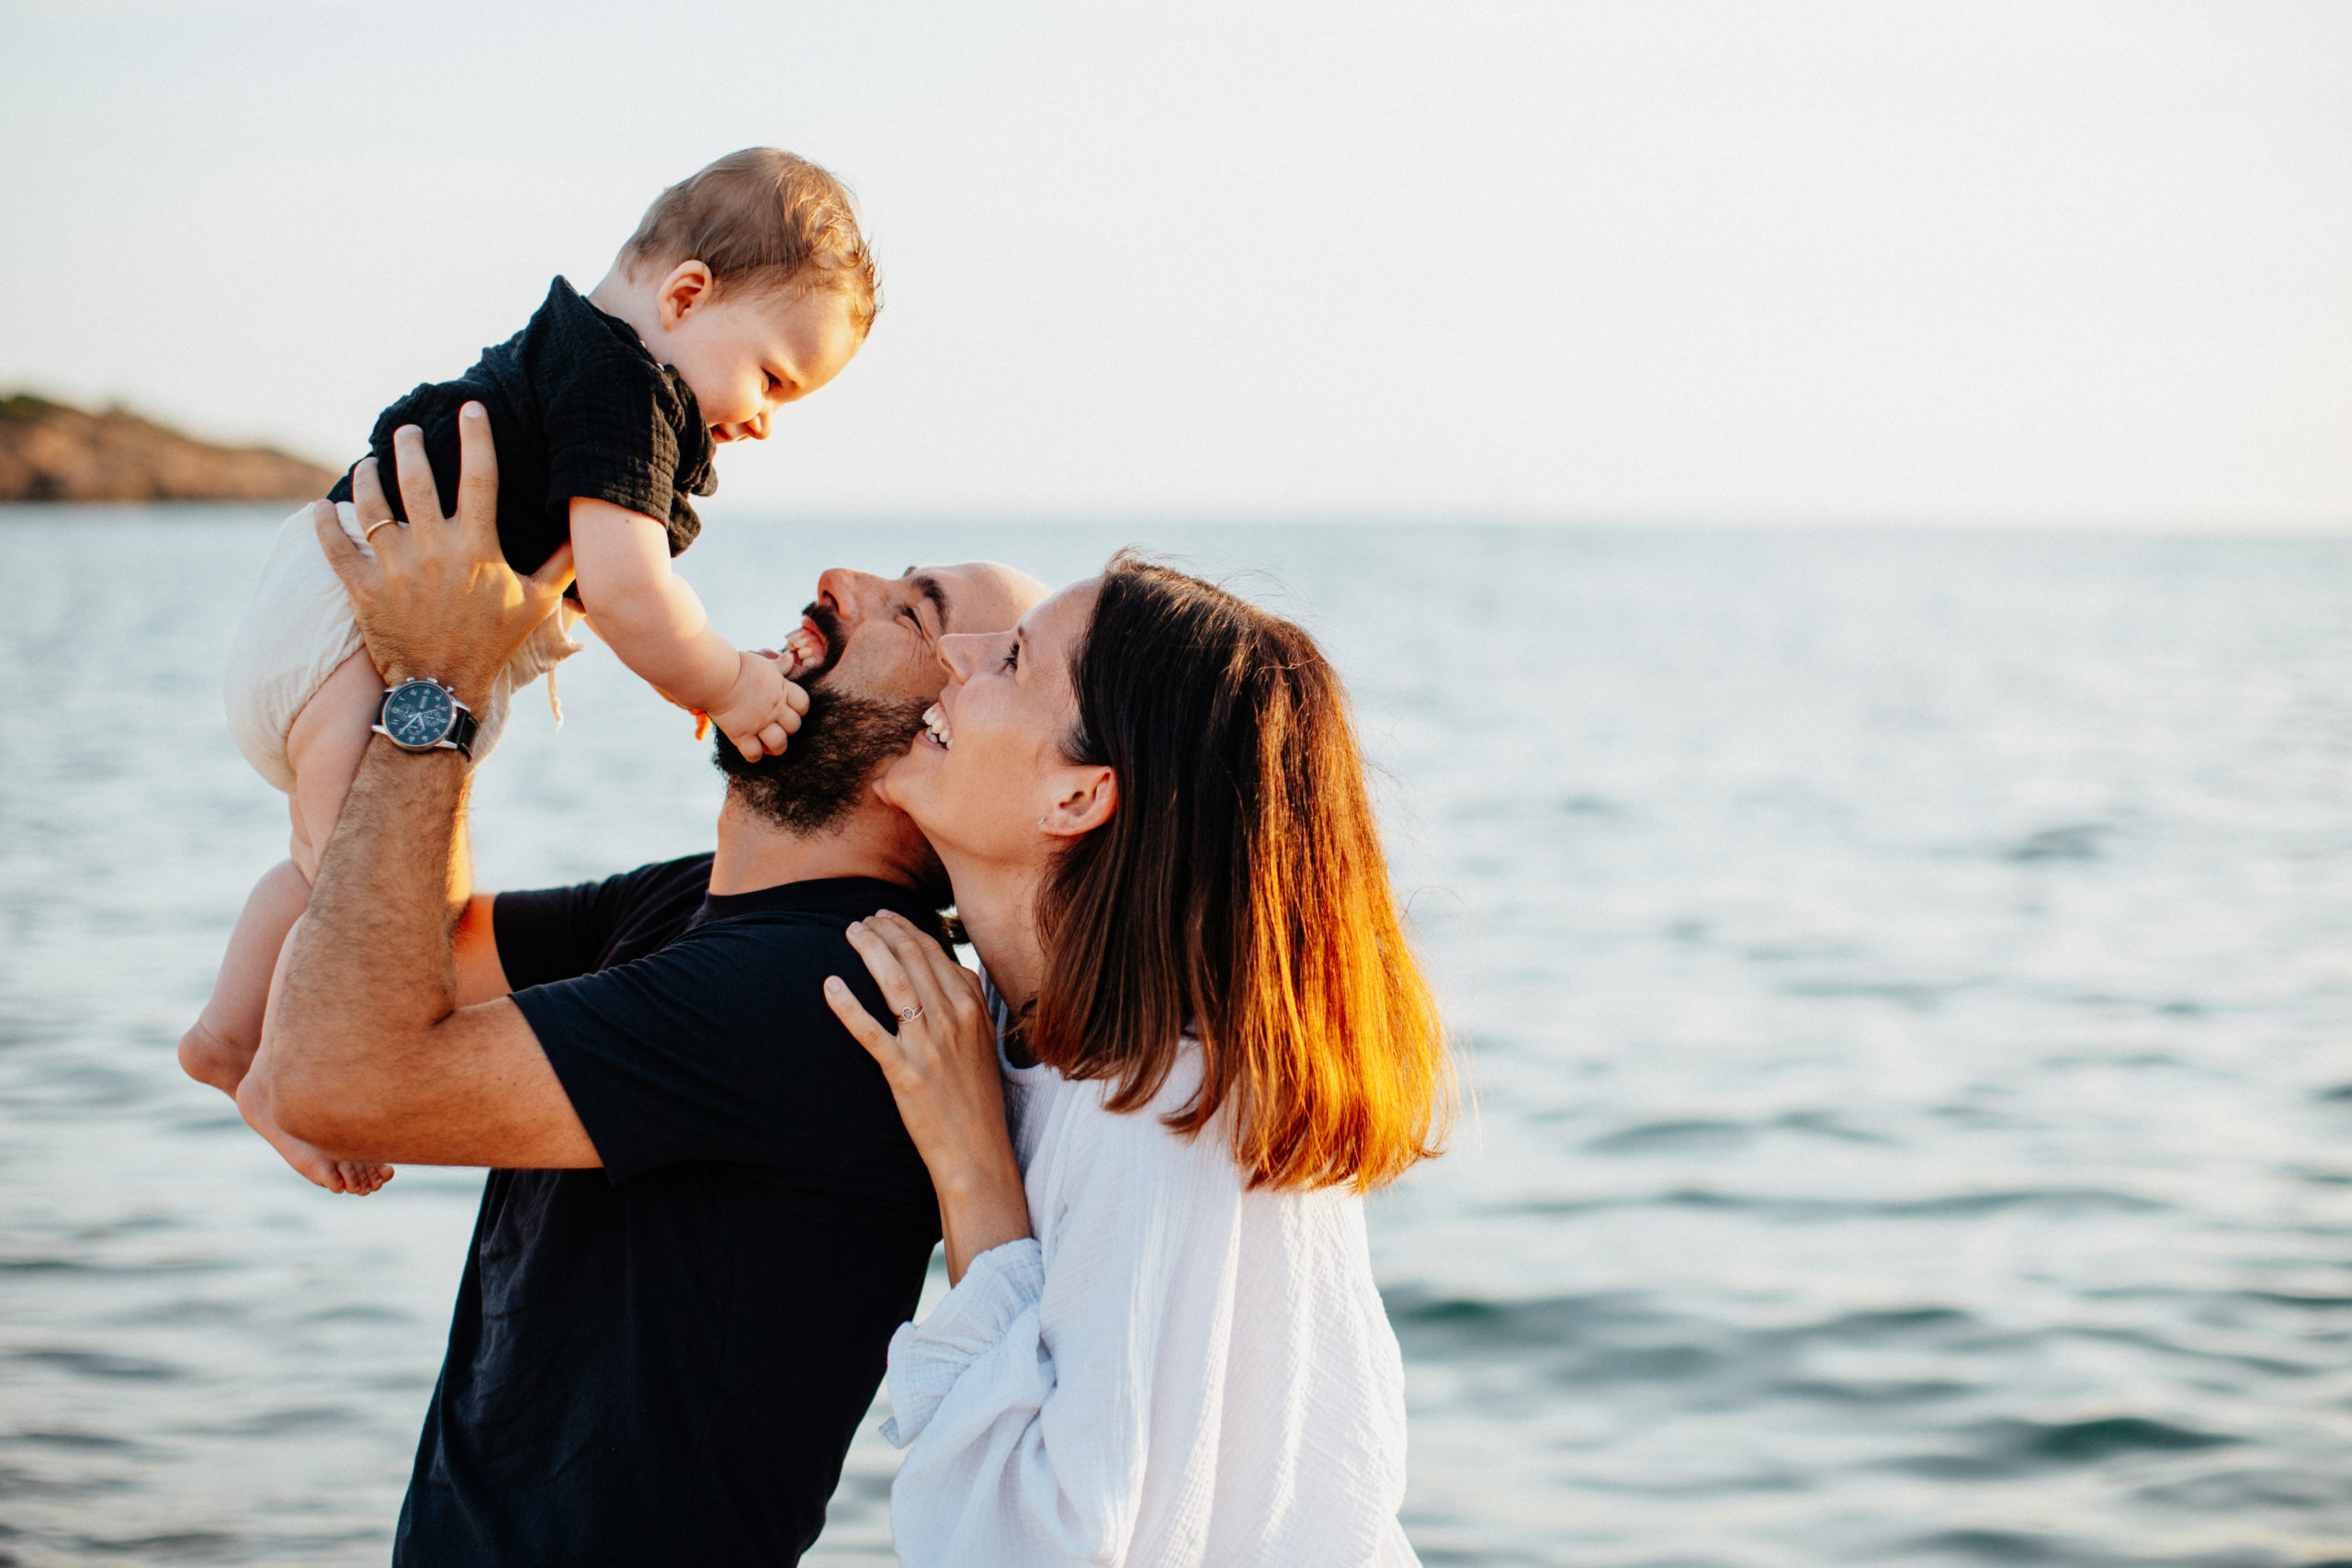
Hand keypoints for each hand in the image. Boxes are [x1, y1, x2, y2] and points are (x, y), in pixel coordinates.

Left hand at [315, 404, 576, 709]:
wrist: (442, 689)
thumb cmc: (492, 644)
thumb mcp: (535, 604)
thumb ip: (560, 566)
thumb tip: (583, 535)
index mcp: (477, 548)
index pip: (480, 477)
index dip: (477, 437)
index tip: (471, 408)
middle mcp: (433, 550)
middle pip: (416, 479)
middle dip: (410, 445)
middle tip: (407, 430)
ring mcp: (393, 568)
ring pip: (371, 503)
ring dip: (368, 474)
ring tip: (369, 461)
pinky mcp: (361, 588)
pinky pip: (335, 544)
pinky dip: (326, 521)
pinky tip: (326, 505)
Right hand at [703, 648, 807, 760]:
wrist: (715, 676)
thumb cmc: (737, 666)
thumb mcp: (762, 663)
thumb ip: (778, 666)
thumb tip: (791, 658)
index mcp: (781, 690)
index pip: (804, 704)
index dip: (799, 709)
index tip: (788, 709)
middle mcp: (774, 708)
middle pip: (794, 726)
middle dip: (789, 729)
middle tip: (777, 727)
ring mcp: (758, 723)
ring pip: (779, 744)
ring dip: (776, 747)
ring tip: (768, 744)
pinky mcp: (741, 734)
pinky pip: (754, 754)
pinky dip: (754, 755)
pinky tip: (751, 748)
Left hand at [825, 910, 1031, 1281]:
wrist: (977, 1151)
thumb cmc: (977, 1099)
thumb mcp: (984, 1044)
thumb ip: (971, 1005)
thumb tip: (958, 969)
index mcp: (973, 1011)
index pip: (937, 954)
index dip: (908, 929)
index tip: (886, 917)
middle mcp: (954, 1021)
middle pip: (914, 959)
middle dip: (886, 930)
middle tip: (861, 920)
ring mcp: (929, 1046)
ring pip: (894, 982)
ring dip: (870, 950)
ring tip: (849, 933)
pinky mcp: (905, 1073)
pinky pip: (870, 1031)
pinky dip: (848, 1005)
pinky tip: (830, 985)